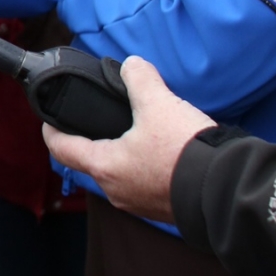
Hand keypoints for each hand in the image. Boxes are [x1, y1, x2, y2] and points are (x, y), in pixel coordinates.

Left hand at [42, 57, 215, 223]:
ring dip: (122, 154)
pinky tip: (162, 152)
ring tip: (137, 131)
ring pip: (118, 173)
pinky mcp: (161, 209)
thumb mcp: (159, 103)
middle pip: (91, 161)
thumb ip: (139, 79)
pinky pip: (142, 184)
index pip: (62, 149)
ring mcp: (138, 204)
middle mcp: (115, 190)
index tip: (49, 120)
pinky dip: (144, 167)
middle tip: (100, 118)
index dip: (51, 131)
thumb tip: (132, 66)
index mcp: (104, 166)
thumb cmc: (185, 151)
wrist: (226, 190)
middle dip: (93, 139)